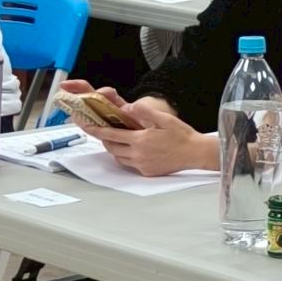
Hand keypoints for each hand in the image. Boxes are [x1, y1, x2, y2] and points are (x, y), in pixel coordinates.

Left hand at [67, 91, 213, 175]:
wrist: (195, 153)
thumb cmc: (182, 135)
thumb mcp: (164, 119)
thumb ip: (144, 112)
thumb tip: (128, 108)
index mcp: (140, 140)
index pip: (111, 135)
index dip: (96, 130)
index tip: (86, 126)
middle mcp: (138, 154)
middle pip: (112, 147)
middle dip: (105, 139)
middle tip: (103, 130)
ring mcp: (142, 165)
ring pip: (119, 157)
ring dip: (115, 148)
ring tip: (120, 139)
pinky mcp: (147, 172)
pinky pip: (129, 164)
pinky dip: (126, 157)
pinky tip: (133, 150)